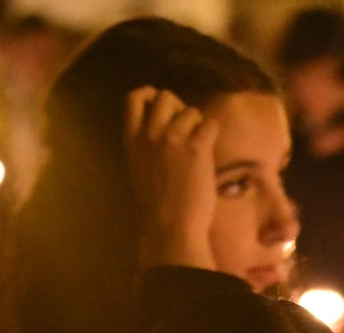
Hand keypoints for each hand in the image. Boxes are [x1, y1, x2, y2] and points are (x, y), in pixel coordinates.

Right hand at [124, 87, 219, 270]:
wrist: (170, 227)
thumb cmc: (156, 205)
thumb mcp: (139, 168)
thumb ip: (147, 145)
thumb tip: (165, 127)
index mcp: (131, 140)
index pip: (133, 98)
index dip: (149, 94)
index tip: (159, 104)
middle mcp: (150, 134)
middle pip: (166, 97)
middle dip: (179, 108)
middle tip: (186, 129)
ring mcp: (173, 138)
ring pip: (191, 111)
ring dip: (198, 126)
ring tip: (198, 149)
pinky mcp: (196, 148)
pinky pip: (210, 125)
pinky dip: (212, 136)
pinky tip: (208, 154)